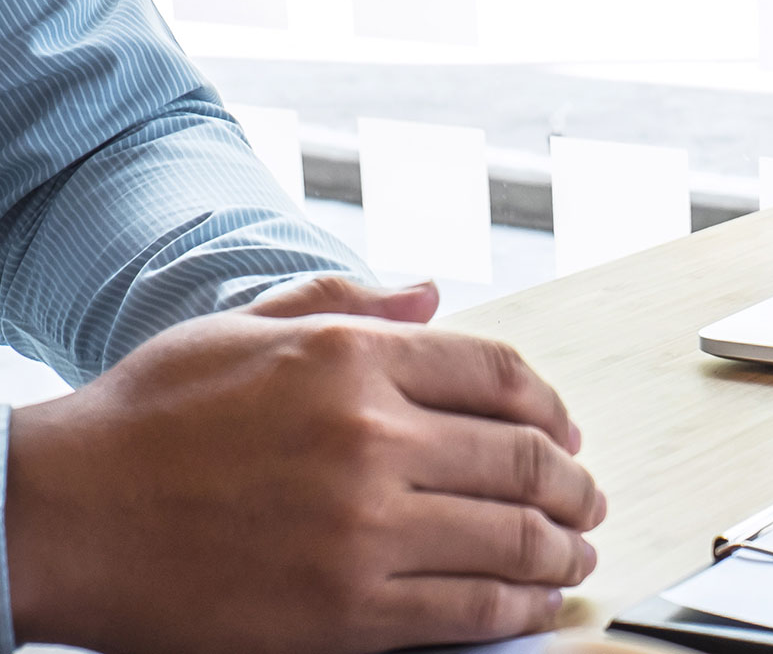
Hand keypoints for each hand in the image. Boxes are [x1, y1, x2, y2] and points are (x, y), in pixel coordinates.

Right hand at [5, 277, 605, 653]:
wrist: (57, 517)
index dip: (551, 406)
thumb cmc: (144, 420)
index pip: (499, 374)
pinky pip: (469, 605)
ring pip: (511, 536)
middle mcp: (371, 435)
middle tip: (587, 498)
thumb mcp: (244, 326)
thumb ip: (349, 302)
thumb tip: (433, 291)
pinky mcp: (347, 608)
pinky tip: (536, 601)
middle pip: (521, 458)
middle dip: (571, 482)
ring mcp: (363, 526)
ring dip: (561, 547)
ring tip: (575, 552)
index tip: (564, 430)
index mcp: (353, 357)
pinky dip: (521, 604)